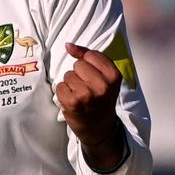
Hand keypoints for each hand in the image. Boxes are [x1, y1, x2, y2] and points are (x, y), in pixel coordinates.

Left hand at [56, 43, 124, 168]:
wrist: (99, 129)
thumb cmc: (100, 99)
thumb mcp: (104, 77)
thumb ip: (88, 57)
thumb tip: (68, 45)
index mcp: (114, 76)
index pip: (91, 55)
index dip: (88, 64)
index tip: (94, 77)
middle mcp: (102, 86)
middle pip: (78, 65)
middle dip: (79, 75)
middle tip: (87, 89)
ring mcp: (87, 95)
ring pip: (68, 75)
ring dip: (71, 84)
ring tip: (80, 96)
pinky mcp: (72, 102)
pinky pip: (60, 86)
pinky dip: (63, 93)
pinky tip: (73, 102)